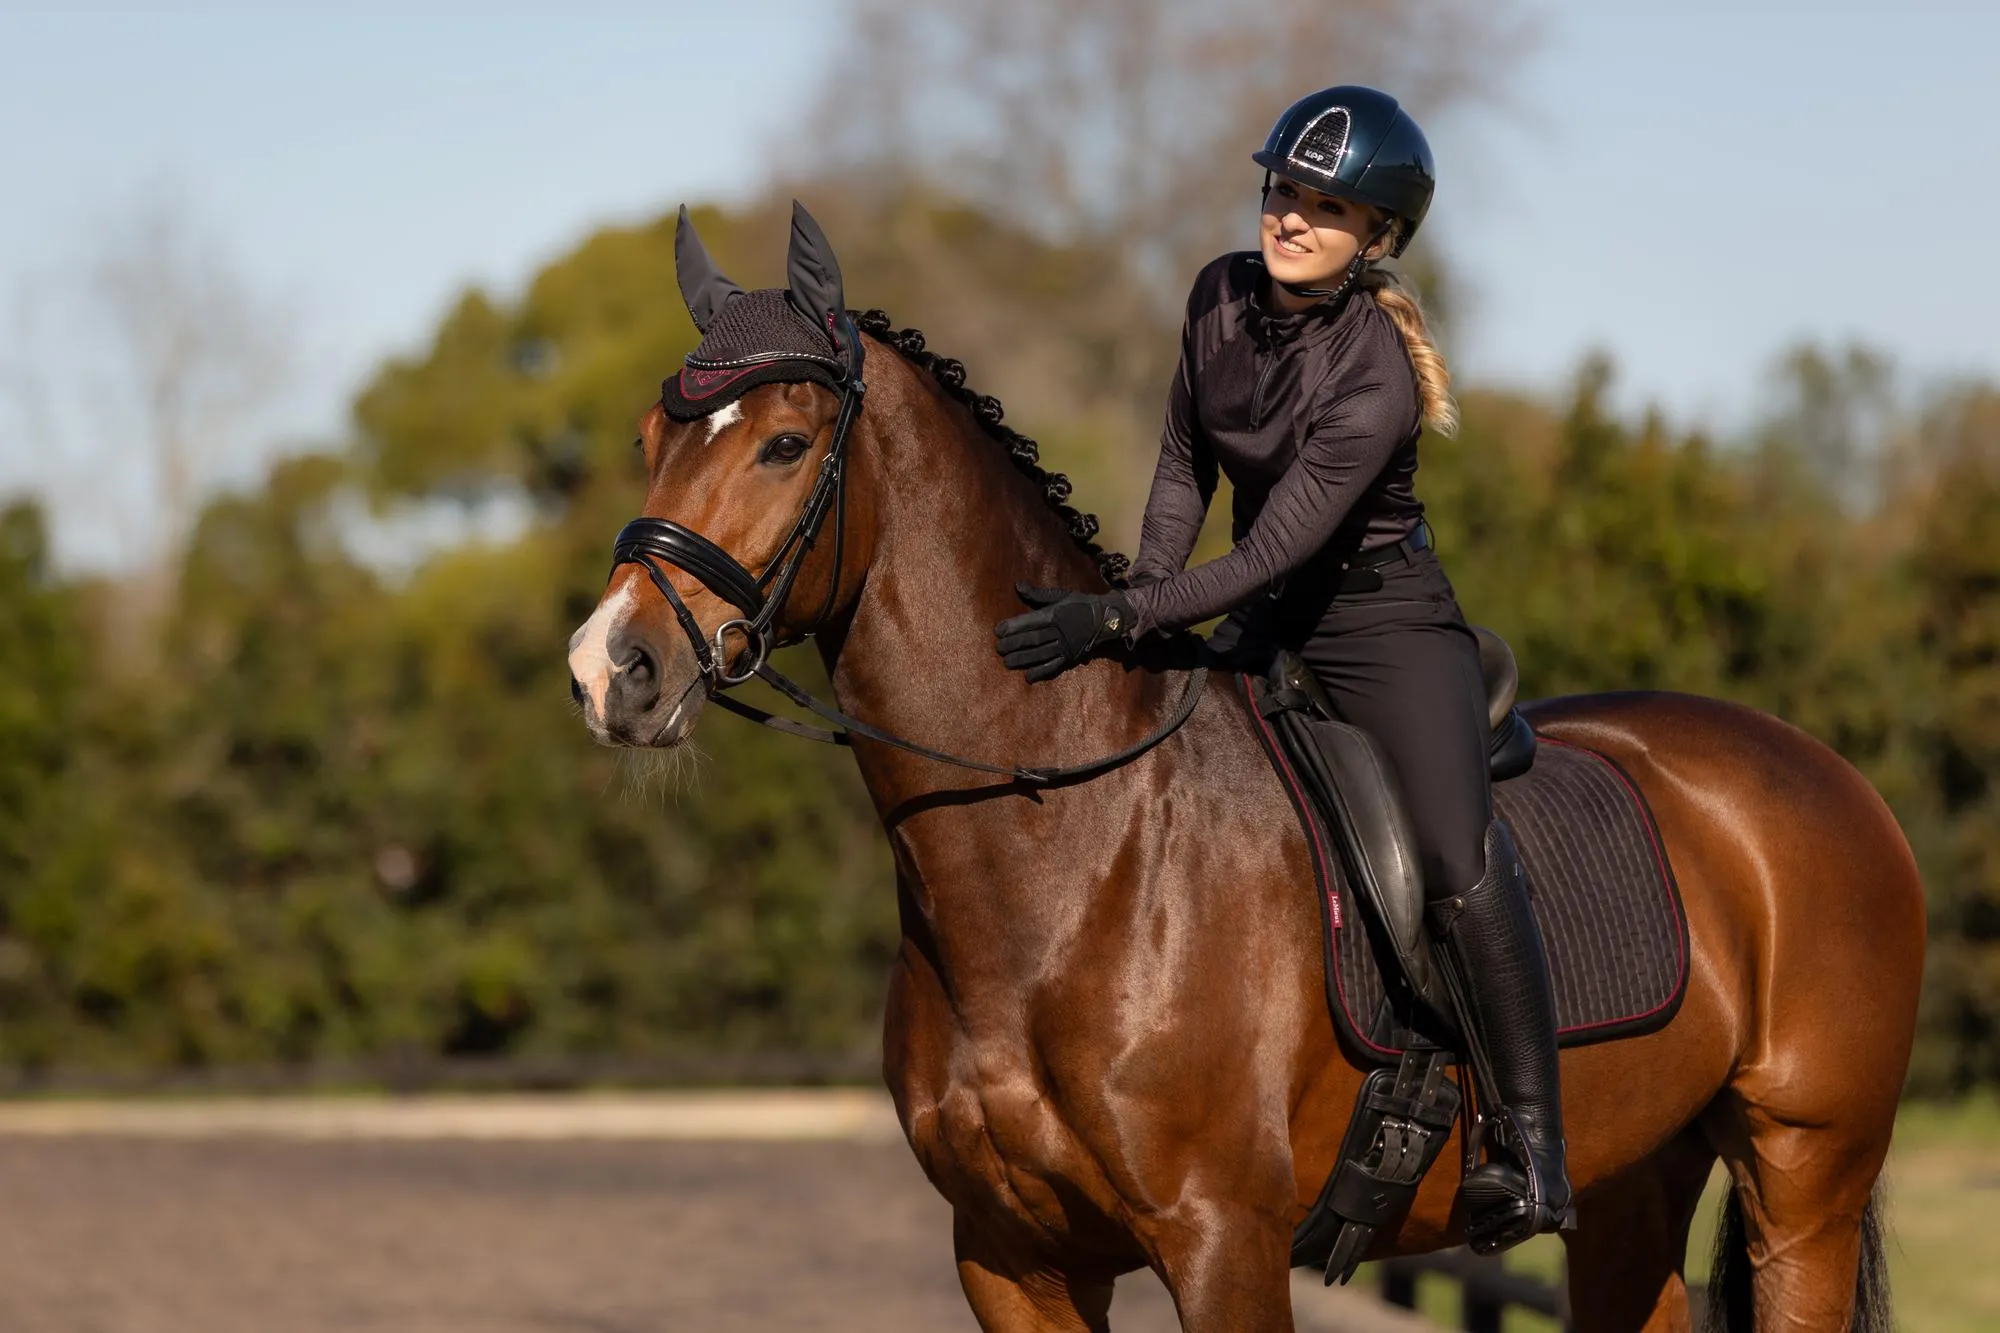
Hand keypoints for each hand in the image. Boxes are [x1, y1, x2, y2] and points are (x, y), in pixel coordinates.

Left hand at [993, 584, 1134, 682]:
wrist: (1106, 619)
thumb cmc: (1080, 604)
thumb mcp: (1061, 595)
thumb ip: (1038, 594)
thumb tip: (1017, 585)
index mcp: (1056, 615)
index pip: (1031, 621)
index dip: (1014, 626)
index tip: (998, 631)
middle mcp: (1060, 632)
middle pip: (1034, 639)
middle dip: (1014, 644)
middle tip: (998, 649)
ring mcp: (1065, 647)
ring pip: (1041, 654)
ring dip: (1023, 659)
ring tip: (1007, 663)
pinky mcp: (1071, 658)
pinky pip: (1055, 666)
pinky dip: (1041, 672)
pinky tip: (1028, 677)